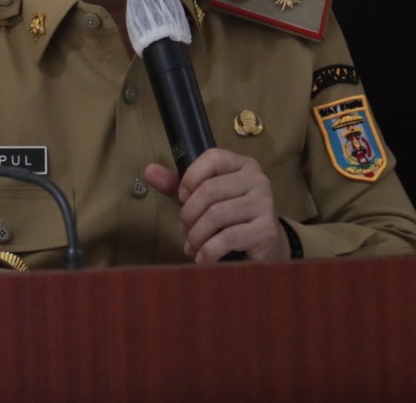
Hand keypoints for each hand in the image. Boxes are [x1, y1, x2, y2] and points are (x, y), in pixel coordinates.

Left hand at [144, 149, 289, 262]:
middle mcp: (257, 180)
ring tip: (193, 246)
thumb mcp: (202, 199)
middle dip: (189, 214)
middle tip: (185, 230)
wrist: (265, 247)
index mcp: (242, 165)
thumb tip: (149, 171)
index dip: (190, 178)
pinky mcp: (266, 230)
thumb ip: (176, 185)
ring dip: (197, 235)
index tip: (182, 198)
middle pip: (209, 190)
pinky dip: (208, 251)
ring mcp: (265, 204)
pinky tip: (203, 257)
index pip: (212, 158)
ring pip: (216, 215)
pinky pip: (228, 238)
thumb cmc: (230, 219)